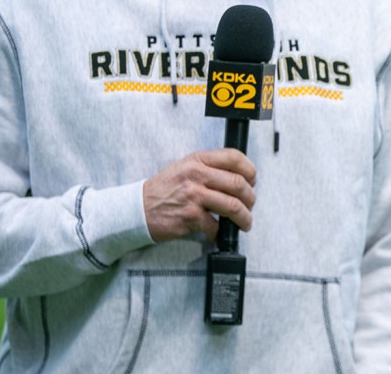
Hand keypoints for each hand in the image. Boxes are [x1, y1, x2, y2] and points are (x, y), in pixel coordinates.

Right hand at [142, 149, 257, 241]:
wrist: (137, 209)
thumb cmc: (163, 190)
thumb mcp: (183, 168)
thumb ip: (208, 168)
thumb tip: (238, 177)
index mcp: (197, 160)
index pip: (233, 157)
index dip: (249, 169)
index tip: (252, 180)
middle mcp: (196, 175)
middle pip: (238, 183)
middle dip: (250, 197)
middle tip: (250, 205)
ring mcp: (193, 196)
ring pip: (233, 205)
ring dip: (244, 217)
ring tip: (244, 222)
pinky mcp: (190, 217)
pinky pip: (216, 226)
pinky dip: (220, 232)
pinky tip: (218, 233)